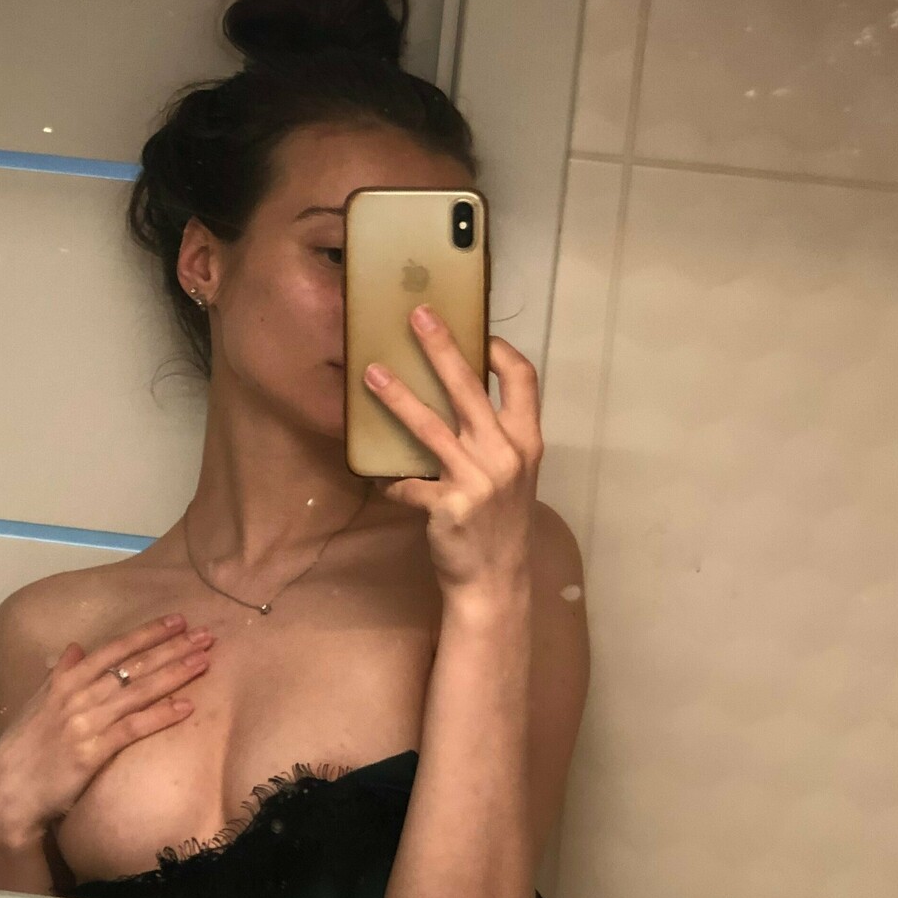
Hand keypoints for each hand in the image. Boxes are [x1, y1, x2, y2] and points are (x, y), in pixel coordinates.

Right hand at [0, 614, 212, 849]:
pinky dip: (160, 715)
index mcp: (65, 680)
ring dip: (174, 674)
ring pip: (138, 691)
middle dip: (171, 647)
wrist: (5, 791)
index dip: (147, 633)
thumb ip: (59, 674)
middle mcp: (77, 695)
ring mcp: (85, 723)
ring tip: (203, 660)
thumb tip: (75, 647)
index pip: (113, 649)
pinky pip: (133, 728)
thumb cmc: (22, 749)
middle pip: (133, 665)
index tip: (175, 620)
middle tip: (205, 633)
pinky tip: (186, 706)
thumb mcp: (36, 703)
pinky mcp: (91, 752)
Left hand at [363, 304, 542, 619]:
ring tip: (370, 373)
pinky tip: (379, 481)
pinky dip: (391, 482)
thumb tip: (459, 399)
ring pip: (429, 426)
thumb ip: (494, 438)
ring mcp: (478, 480)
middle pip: (469, 388)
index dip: (501, 351)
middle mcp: (506, 454)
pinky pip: (409, 484)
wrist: (494, 582)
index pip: (523, 380)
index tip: (478, 331)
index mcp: (526, 441)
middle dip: (441, 347)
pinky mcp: (449, 506)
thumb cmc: (500, 523)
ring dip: (397, 397)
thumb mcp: (512, 475)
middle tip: (417, 316)